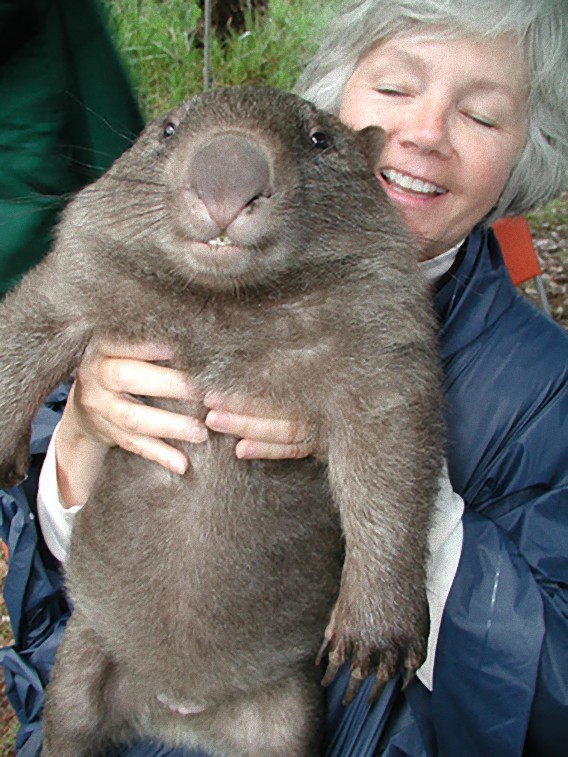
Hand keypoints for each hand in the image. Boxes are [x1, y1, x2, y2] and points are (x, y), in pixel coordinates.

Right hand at [55, 340, 314, 506]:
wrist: (87, 400)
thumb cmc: (125, 363)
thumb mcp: (129, 347)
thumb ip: (155, 342)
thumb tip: (204, 335)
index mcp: (103, 346)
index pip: (126, 341)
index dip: (152, 345)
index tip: (185, 348)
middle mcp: (95, 374)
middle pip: (128, 378)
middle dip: (171, 385)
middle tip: (207, 394)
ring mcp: (97, 406)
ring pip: (132, 418)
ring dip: (170, 426)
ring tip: (202, 433)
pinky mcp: (105, 432)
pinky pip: (132, 445)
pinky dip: (159, 454)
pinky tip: (182, 464)